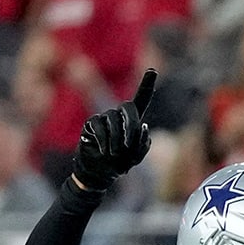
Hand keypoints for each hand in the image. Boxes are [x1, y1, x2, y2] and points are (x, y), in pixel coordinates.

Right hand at [72, 69, 156, 189]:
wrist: (98, 174)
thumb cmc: (118, 164)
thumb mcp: (135, 157)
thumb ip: (143, 144)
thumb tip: (142, 126)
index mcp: (132, 121)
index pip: (141, 99)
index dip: (146, 84)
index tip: (152, 70)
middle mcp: (118, 116)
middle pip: (128, 107)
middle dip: (131, 124)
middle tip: (128, 144)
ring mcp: (104, 118)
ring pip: (113, 118)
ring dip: (117, 138)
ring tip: (115, 153)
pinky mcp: (91, 124)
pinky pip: (98, 126)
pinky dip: (103, 139)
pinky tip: (104, 151)